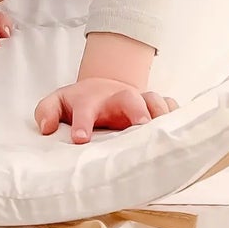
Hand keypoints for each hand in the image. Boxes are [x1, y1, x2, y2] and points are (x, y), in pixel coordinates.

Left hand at [34, 77, 178, 143]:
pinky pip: (171, 107)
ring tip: (165, 129)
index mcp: (90, 100)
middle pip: (129, 98)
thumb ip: (47, 112)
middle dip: (136, 110)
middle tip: (141, 126)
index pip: (85, 109)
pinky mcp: (154, 106)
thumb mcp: (57, 102)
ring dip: (161, 113)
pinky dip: (177, 115)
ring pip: (154, 100)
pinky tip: (181, 129)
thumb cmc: (79, 102)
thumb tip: (46, 127)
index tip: (81, 140)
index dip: (83, 123)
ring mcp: (138, 100)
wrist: (103, 87)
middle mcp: (117, 97)